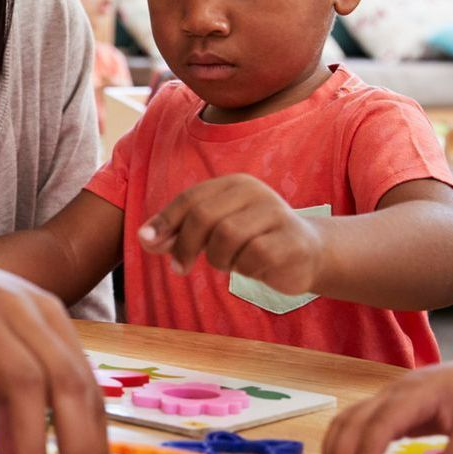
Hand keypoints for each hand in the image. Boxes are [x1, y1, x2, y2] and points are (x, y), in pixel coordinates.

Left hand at [138, 175, 325, 295]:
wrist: (308, 253)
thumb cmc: (252, 241)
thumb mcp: (213, 232)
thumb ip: (179, 233)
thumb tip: (144, 238)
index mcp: (234, 184)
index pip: (190, 198)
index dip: (165, 221)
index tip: (149, 243)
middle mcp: (256, 192)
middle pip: (204, 216)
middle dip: (185, 245)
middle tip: (180, 268)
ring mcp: (276, 213)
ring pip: (227, 237)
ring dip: (219, 259)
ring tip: (229, 263)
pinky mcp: (292, 240)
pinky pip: (253, 257)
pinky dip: (244, 268)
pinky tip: (253, 268)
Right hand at [321, 349, 452, 453]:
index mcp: (417, 393)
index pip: (381, 423)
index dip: (368, 452)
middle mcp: (392, 391)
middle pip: (353, 421)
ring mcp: (385, 397)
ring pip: (345, 420)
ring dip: (334, 452)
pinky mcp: (385, 407)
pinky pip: (353, 423)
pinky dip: (342, 445)